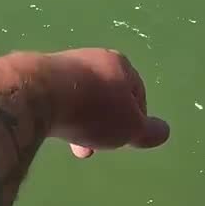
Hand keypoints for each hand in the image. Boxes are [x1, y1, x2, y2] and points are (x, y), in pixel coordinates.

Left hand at [43, 49, 169, 158]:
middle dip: (104, 124)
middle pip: (107, 96)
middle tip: (95, 147)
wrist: (41, 93)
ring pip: (83, 98)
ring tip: (74, 144)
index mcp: (121, 64)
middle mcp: (95, 58)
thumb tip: (163, 132)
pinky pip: (60, 98)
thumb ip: (148, 131)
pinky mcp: (41, 73)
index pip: (137, 94)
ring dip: (82, 122)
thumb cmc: (94, 110)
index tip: (125, 140)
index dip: (134, 120)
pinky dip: (62, 114)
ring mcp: (66, 63)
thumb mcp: (130, 128)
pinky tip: (55, 129)